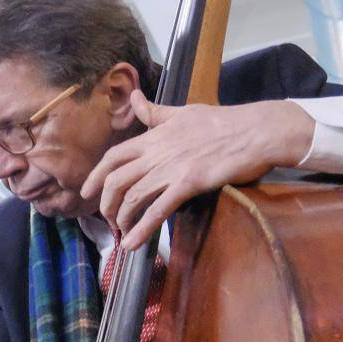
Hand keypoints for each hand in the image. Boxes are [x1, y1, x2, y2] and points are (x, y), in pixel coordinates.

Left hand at [81, 93, 313, 250]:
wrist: (255, 130)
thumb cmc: (222, 121)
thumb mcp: (182, 111)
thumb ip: (155, 112)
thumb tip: (134, 96)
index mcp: (153, 136)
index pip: (113, 157)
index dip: (96, 177)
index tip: (87, 192)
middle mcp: (155, 153)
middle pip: (116, 181)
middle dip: (106, 205)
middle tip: (108, 220)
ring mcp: (170, 169)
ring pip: (132, 198)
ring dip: (122, 220)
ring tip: (122, 234)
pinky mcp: (188, 184)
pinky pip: (157, 210)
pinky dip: (142, 230)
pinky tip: (133, 245)